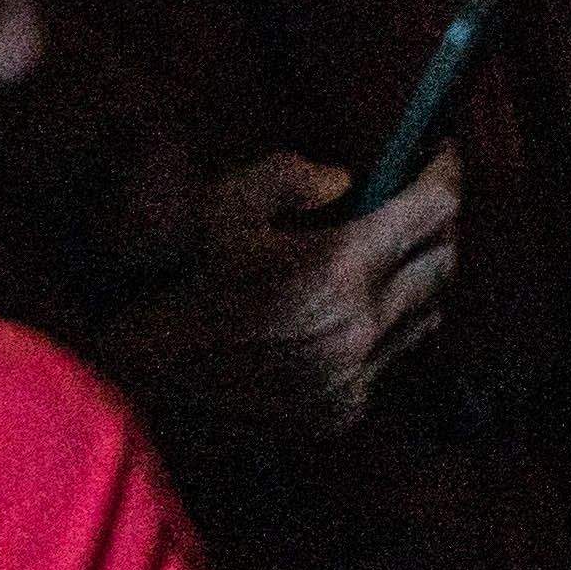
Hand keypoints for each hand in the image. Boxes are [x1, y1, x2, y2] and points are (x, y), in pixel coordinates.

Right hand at [99, 152, 456, 442]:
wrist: (125, 383)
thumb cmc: (169, 287)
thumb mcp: (220, 209)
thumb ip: (292, 178)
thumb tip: (346, 181)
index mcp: (337, 269)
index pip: (436, 209)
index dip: (441, 173)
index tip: (435, 158)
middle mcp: (357, 327)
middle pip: (445, 260)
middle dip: (436, 225)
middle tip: (410, 206)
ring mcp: (351, 375)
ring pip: (428, 313)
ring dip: (415, 281)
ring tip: (379, 260)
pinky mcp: (338, 411)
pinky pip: (390, 359)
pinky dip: (382, 332)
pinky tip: (343, 316)